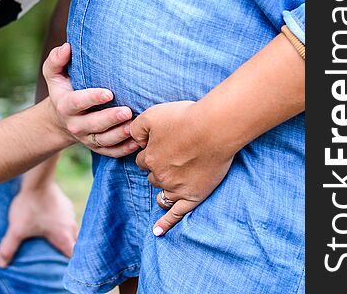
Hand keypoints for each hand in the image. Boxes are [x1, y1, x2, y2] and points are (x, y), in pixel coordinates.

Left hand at [0, 181, 77, 267]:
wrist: (37, 179)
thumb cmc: (30, 206)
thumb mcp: (17, 229)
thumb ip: (8, 248)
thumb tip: (1, 264)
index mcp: (64, 236)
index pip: (72, 255)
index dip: (67, 262)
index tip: (59, 264)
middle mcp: (71, 225)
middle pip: (74, 243)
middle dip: (66, 249)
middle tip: (54, 253)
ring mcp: (70, 212)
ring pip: (71, 229)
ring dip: (64, 234)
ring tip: (51, 238)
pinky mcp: (65, 203)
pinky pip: (66, 217)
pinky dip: (60, 222)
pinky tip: (49, 221)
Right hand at [43, 43, 139, 156]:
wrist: (60, 118)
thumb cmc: (63, 88)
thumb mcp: (54, 74)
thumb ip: (57, 60)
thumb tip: (67, 47)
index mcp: (66, 105)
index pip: (78, 102)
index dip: (92, 98)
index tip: (108, 93)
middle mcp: (76, 124)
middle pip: (93, 125)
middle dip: (110, 119)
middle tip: (127, 111)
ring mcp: (87, 138)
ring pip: (104, 141)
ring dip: (120, 135)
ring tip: (134, 127)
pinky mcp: (97, 147)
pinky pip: (111, 152)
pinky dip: (124, 150)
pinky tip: (137, 142)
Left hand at [130, 101, 233, 235]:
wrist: (214, 128)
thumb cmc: (184, 118)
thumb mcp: (152, 115)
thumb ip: (136, 128)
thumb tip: (132, 139)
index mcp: (150, 157)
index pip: (142, 159)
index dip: (150, 150)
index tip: (161, 144)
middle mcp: (160, 175)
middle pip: (152, 175)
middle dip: (158, 168)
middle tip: (171, 156)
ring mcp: (176, 188)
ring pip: (162, 193)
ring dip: (163, 186)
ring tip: (168, 182)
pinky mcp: (193, 196)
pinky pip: (176, 215)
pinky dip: (165, 224)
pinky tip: (157, 232)